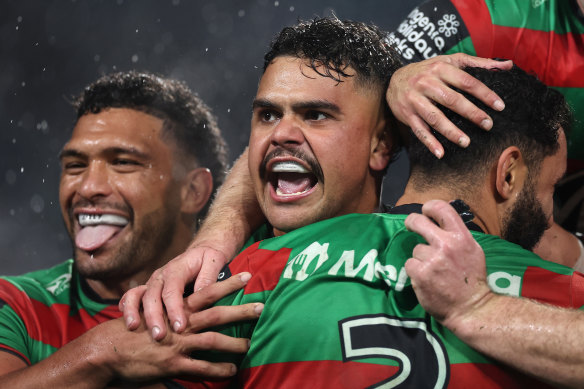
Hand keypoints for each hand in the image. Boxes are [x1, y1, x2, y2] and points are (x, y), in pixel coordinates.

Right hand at [113, 272, 261, 380]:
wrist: (107, 350)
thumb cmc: (130, 331)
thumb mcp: (152, 313)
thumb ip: (173, 310)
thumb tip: (193, 305)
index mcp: (177, 308)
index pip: (207, 291)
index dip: (227, 283)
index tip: (247, 275)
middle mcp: (180, 324)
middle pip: (217, 314)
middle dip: (241, 310)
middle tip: (262, 306)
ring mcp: (178, 344)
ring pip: (214, 341)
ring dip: (236, 343)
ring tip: (252, 344)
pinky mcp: (173, 364)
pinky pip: (202, 368)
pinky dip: (219, 370)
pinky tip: (232, 371)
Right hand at [387, 53, 511, 157]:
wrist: (394, 79)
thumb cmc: (428, 71)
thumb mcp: (451, 61)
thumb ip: (479, 63)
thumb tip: (509, 65)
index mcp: (441, 68)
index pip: (466, 82)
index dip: (484, 94)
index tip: (499, 106)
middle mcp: (426, 83)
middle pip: (452, 100)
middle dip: (471, 113)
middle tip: (488, 125)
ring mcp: (415, 100)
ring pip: (434, 117)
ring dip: (450, 131)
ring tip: (466, 142)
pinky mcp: (407, 114)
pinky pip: (419, 130)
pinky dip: (429, 142)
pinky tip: (440, 153)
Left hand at [403, 200, 491, 327]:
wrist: (471, 308)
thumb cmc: (471, 280)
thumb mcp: (472, 251)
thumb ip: (457, 235)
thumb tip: (439, 222)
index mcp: (461, 237)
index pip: (441, 208)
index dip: (429, 207)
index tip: (426, 212)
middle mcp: (446, 245)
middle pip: (417, 221)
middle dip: (411, 222)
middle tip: (411, 225)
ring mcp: (432, 259)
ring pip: (416, 249)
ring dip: (421, 257)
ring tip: (434, 270)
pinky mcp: (420, 273)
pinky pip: (409, 264)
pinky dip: (415, 270)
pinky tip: (426, 278)